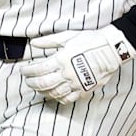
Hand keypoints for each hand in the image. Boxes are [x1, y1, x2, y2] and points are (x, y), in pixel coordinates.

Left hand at [19, 25, 134, 103]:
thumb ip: (49, 41)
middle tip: (27, 80)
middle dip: (32, 83)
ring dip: (42, 92)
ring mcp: (76, 83)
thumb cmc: (90, 40)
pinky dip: (58, 98)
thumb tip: (33, 43)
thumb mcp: (68, 37)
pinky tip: (54, 94)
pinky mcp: (84, 89)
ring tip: (38, 87)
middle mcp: (67, 73)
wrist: (112, 49)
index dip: (28, 72)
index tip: (23, 71)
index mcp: (62, 59)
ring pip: (53, 93)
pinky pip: (68, 99)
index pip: (38, 70)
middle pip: (43, 84)